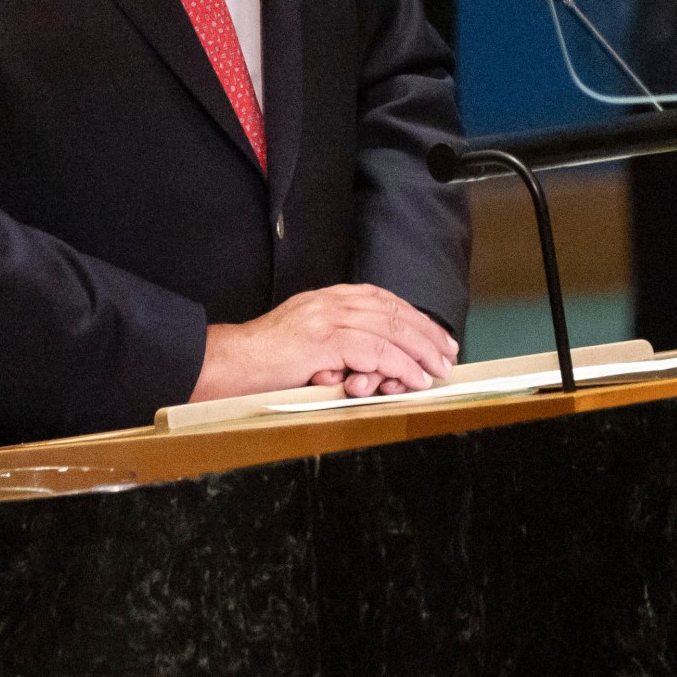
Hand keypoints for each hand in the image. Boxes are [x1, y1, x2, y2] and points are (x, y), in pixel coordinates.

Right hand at [189, 284, 458, 401]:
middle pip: (392, 311)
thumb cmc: (260, 363)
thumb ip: (334, 345)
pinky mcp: (325, 342)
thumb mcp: (302, 341)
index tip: (434, 336)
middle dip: (426, 333)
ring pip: (390, 330)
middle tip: (448, 353)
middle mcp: (330, 302)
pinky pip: (376, 352)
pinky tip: (414, 378)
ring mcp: (327, 319)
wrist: (228, 364)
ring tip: (438, 369)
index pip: (381, 300)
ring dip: (421, 351)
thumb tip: (369, 367)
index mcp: (326, 298)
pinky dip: (401, 365)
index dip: (412, 317)